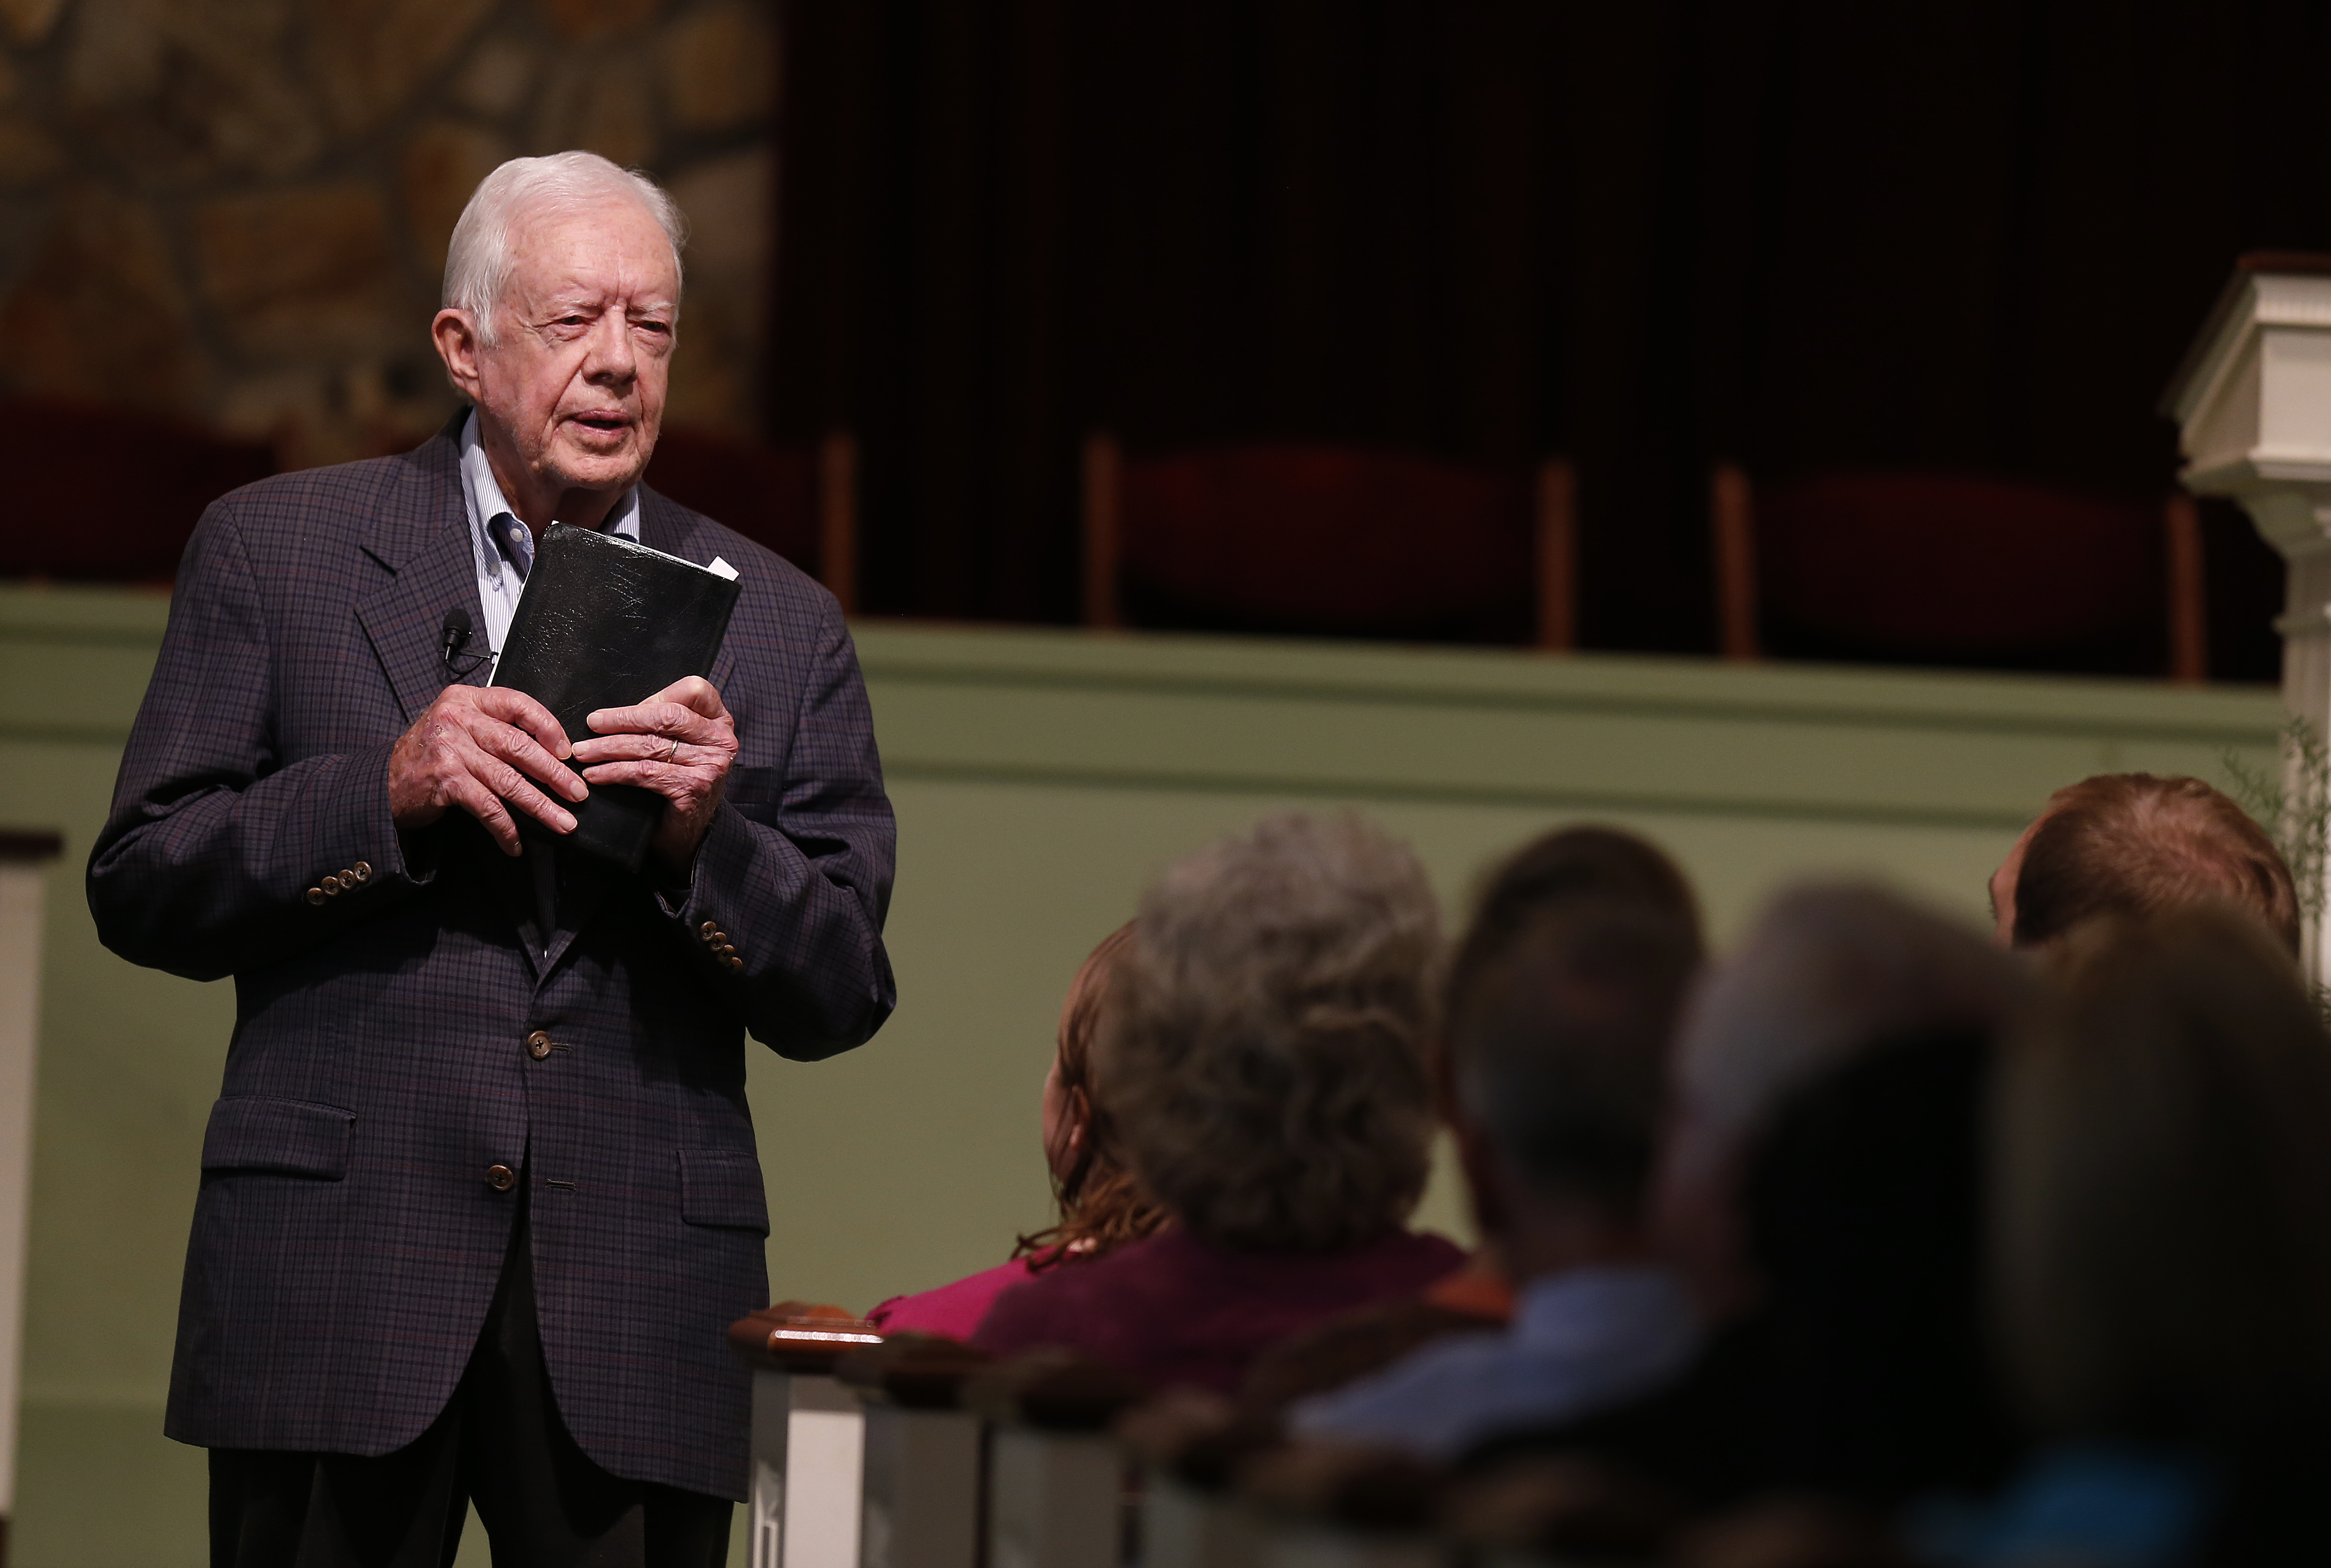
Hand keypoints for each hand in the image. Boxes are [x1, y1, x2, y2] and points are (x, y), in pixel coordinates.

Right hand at [388, 685, 588, 855]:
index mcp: (467, 699)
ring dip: (540, 805)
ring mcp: (450, 750)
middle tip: (578, 793)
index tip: (568, 752)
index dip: (548, 727)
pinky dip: (505, 829)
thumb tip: (550, 750)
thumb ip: (495, 727)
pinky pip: (487, 807)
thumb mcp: (459, 725)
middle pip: (518, 745)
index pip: (518, 704)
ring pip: (508, 780)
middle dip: (554, 773)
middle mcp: (458, 719)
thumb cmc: (431, 754)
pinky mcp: (445, 781)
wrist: (384, 781)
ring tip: (563, 822)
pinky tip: (516, 844)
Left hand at [569, 676, 738, 874]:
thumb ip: (662, 723)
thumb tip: (617, 713)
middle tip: (592, 725)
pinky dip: (615, 772)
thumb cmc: (679, 782)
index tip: (623, 710)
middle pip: (667, 716)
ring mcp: (711, 765)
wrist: (691, 832)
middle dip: (623, 719)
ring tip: (583, 752)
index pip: (694, 690)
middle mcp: (722, 740)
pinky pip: (645, 773)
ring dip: (609, 748)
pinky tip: (595, 775)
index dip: (655, 696)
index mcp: (720, 721)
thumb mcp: (678, 746)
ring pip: (651, 745)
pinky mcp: (694, 788)